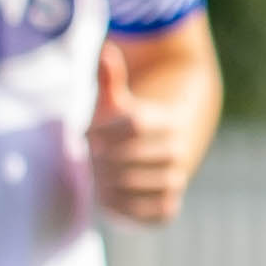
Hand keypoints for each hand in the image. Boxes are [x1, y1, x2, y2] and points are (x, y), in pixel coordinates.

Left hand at [87, 40, 199, 223]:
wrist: (172, 144)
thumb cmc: (130, 123)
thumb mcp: (120, 102)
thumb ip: (110, 82)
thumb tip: (106, 51)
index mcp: (168, 120)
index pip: (134, 122)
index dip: (103, 130)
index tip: (87, 135)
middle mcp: (178, 149)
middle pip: (129, 157)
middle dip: (101, 160)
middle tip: (89, 161)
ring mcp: (177, 178)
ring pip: (137, 187)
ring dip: (109, 186)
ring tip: (97, 180)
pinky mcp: (170, 206)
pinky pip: (148, 213)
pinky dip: (126, 210)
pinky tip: (111, 199)